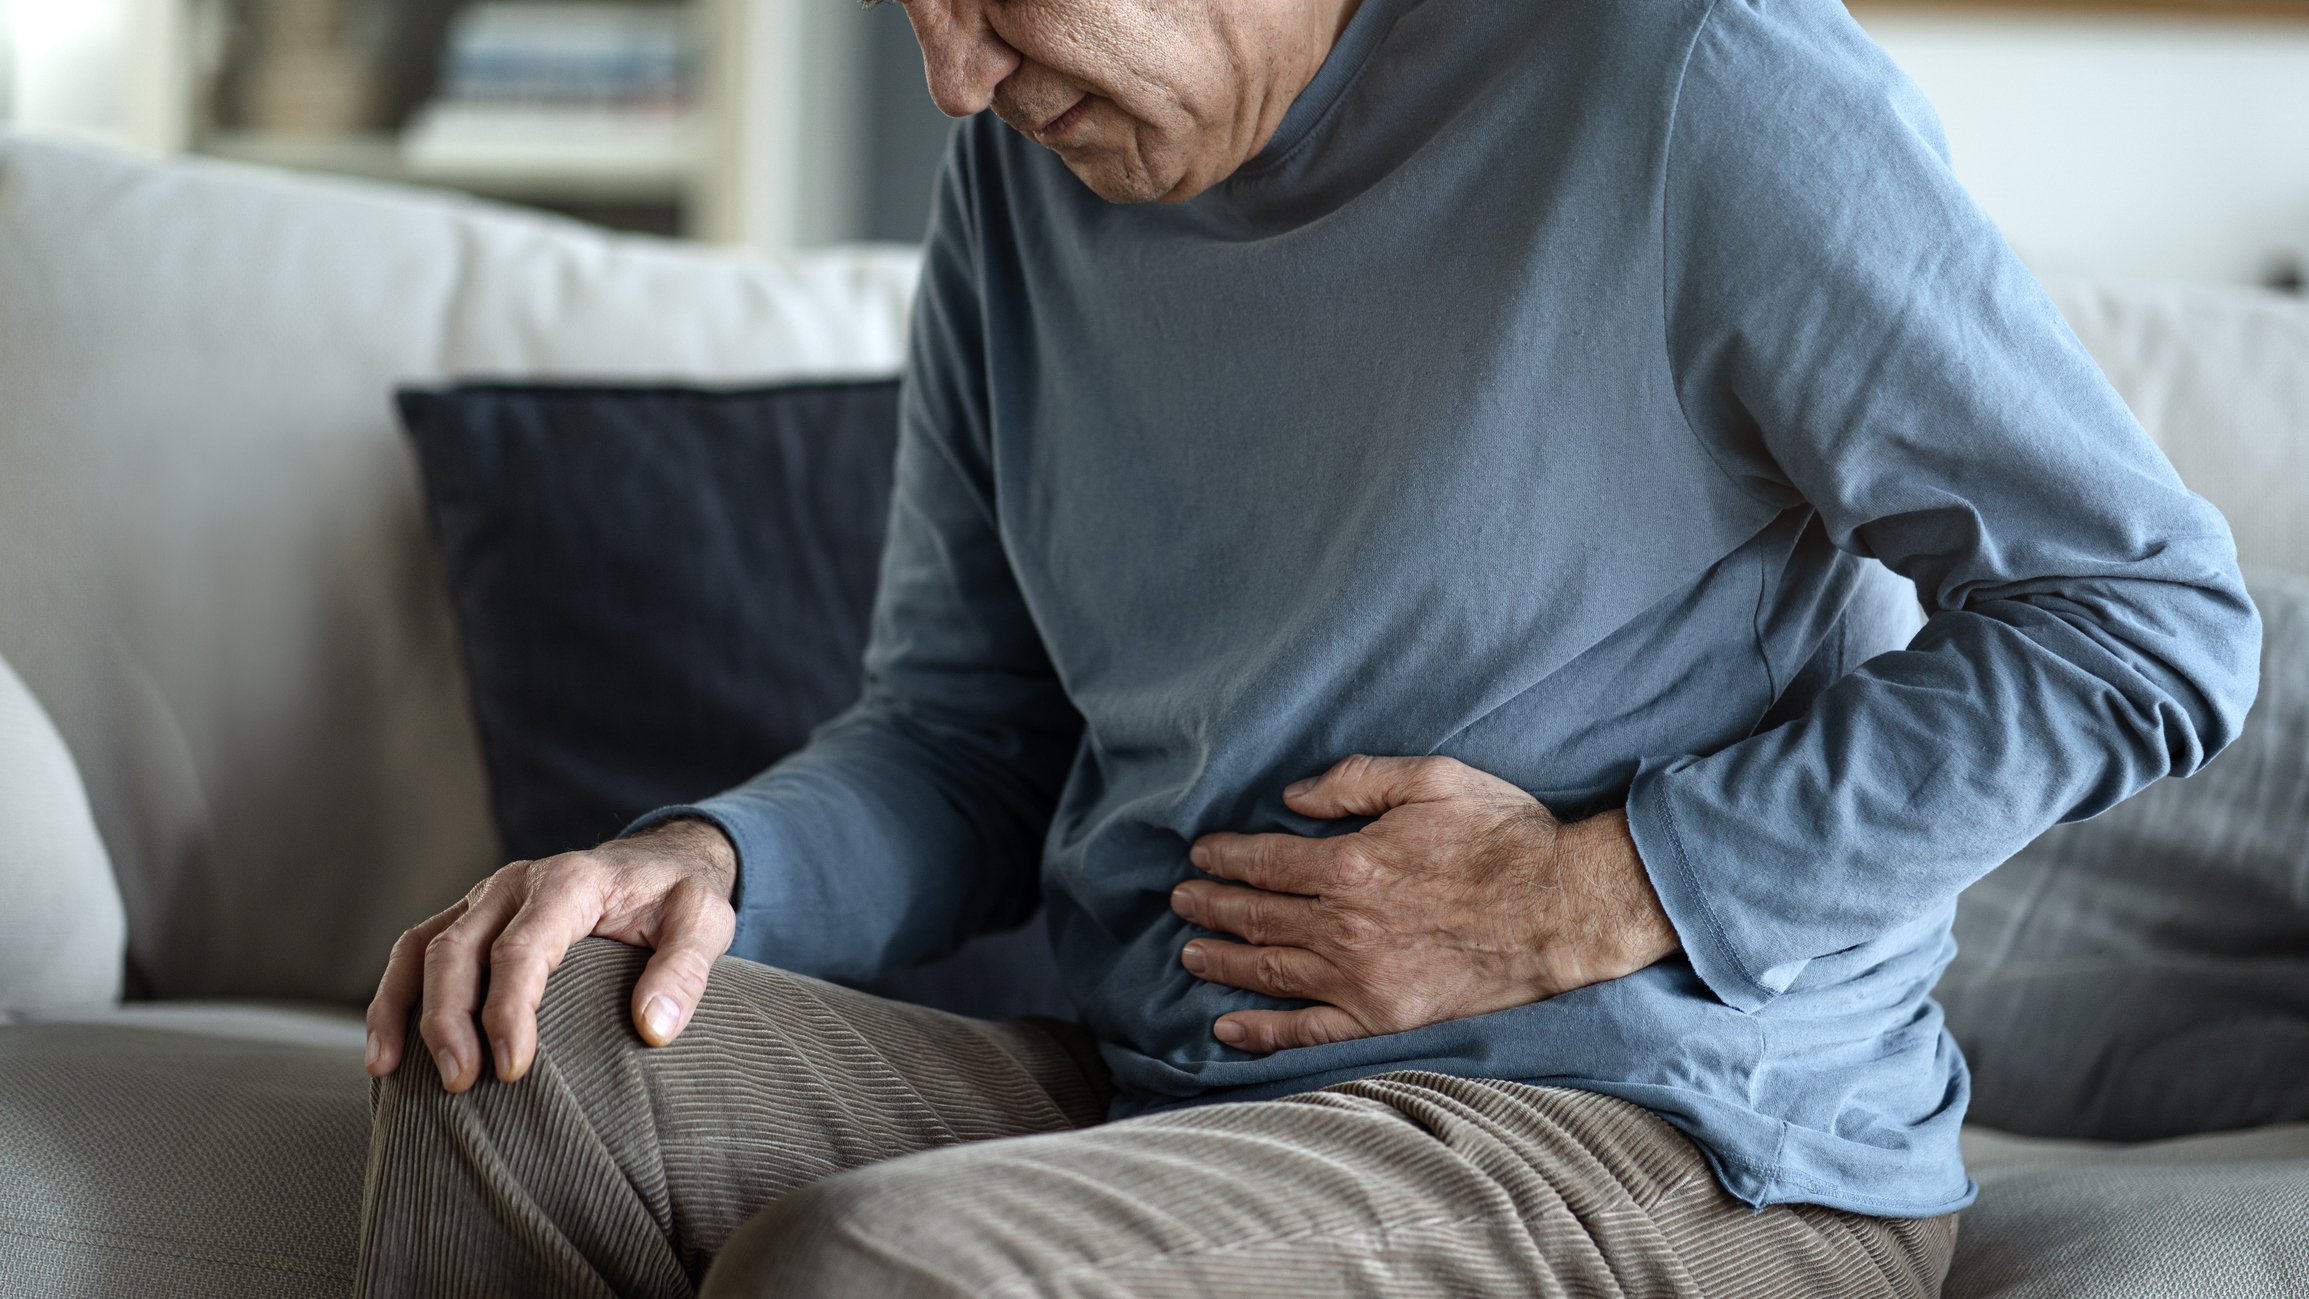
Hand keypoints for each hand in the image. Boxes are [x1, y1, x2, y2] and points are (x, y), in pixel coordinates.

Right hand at [365, 817, 738, 1091]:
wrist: (660, 862)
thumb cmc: (679, 898)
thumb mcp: (704, 922)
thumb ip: (685, 971)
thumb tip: (654, 1029)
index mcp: (570, 882)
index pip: (522, 948)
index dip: (509, 1009)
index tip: (512, 1069)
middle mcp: (515, 884)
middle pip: (458, 950)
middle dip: (449, 1019)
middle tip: (461, 1084)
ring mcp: (485, 899)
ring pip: (421, 948)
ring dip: (402, 1010)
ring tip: (392, 1074)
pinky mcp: (471, 917)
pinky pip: (416, 952)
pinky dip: (394, 998)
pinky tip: (387, 1054)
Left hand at [1171, 755, 1678, 1052]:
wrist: (1565, 908)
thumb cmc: (1504, 836)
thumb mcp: (1432, 779)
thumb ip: (1355, 781)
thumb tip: (1293, 798)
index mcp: (1350, 863)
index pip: (1263, 861)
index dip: (1224, 857)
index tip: (1200, 855)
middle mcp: (1344, 924)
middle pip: (1255, 916)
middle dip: (1209, 906)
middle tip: (1180, 900)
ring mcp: (1361, 977)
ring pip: (1269, 971)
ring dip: (1221, 961)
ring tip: (1189, 953)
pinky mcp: (1384, 1017)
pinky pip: (1309, 1030)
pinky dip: (1264, 1031)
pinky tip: (1228, 1028)